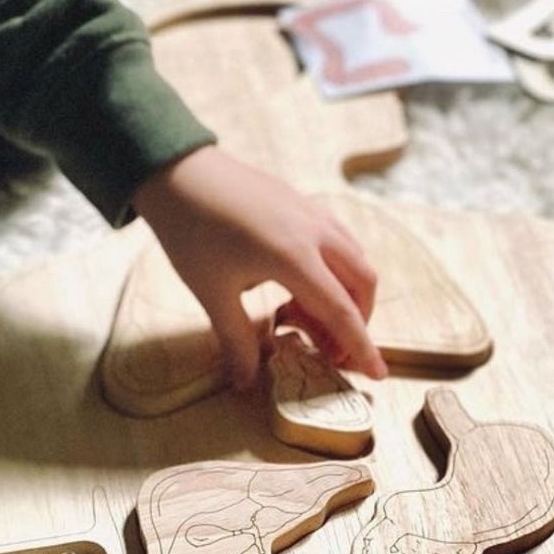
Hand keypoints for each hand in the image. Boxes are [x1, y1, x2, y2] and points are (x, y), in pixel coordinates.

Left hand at [134, 147, 388, 388]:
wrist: (174, 171)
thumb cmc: (190, 230)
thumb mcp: (211, 292)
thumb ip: (236, 340)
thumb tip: (244, 382)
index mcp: (294, 258)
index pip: (341, 312)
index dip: (361, 346)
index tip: (378, 374)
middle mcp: (314, 232)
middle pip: (362, 282)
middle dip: (358, 320)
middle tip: (331, 350)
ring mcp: (312, 213)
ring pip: (355, 258)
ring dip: (348, 294)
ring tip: (311, 319)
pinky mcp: (303, 203)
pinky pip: (338, 240)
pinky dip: (336, 269)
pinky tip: (302, 284)